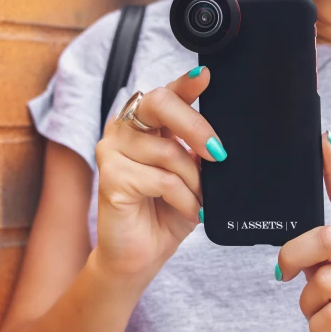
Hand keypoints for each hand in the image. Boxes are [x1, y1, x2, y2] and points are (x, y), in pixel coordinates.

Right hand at [94, 66, 223, 288]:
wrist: (141, 255)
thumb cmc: (166, 211)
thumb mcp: (193, 174)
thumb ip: (200, 150)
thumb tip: (221, 137)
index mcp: (145, 123)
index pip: (166, 94)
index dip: (185, 83)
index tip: (204, 76)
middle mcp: (124, 129)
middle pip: (159, 104)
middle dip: (195, 127)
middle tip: (219, 153)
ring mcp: (112, 150)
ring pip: (168, 150)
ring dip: (194, 180)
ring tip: (199, 199)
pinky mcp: (109, 176)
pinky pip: (160, 179)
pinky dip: (183, 197)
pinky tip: (188, 209)